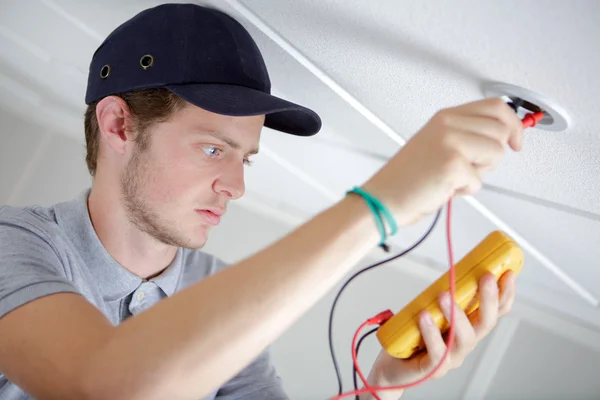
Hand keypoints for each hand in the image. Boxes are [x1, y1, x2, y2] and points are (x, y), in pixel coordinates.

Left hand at [361, 271, 516, 399]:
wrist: (391, 366)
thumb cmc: (411, 336)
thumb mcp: (428, 309)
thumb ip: (440, 294)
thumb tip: (449, 269)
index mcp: (467, 328)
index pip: (494, 312)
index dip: (504, 294)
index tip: (507, 273)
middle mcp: (463, 343)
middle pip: (486, 323)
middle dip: (489, 300)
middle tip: (486, 278)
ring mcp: (451, 358)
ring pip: (464, 338)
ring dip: (457, 314)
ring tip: (445, 295)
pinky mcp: (432, 369)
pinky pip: (437, 352)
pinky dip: (432, 333)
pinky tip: (424, 317)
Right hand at [362, 98, 522, 225]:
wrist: (383, 198)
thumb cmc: (407, 177)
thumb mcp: (436, 143)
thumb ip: (465, 133)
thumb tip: (502, 134)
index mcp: (445, 116)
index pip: (496, 107)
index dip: (514, 124)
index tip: (515, 140)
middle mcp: (448, 124)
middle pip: (501, 130)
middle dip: (492, 154)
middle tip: (469, 166)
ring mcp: (450, 142)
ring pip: (496, 154)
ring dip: (479, 172)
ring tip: (454, 176)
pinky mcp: (452, 164)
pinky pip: (479, 180)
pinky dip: (465, 190)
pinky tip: (445, 187)